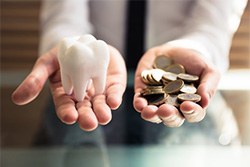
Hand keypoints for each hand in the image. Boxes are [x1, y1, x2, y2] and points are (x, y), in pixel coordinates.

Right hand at [12, 46, 126, 130]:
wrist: (84, 42)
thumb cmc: (63, 54)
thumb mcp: (47, 63)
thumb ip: (36, 79)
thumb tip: (17, 99)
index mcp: (66, 95)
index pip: (65, 107)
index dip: (67, 113)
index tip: (69, 117)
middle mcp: (83, 97)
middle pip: (84, 111)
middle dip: (87, 118)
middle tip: (89, 123)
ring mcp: (99, 92)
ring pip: (100, 105)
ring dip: (102, 112)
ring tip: (104, 117)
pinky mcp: (113, 85)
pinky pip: (114, 93)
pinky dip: (114, 98)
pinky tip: (114, 102)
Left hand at [133, 45, 220, 126]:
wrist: (175, 50)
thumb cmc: (195, 62)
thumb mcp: (207, 70)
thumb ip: (209, 85)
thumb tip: (205, 101)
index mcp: (191, 104)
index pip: (193, 114)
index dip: (191, 112)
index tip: (187, 106)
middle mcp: (174, 106)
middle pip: (172, 118)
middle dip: (168, 116)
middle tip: (166, 110)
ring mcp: (158, 101)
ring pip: (154, 114)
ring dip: (151, 115)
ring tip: (149, 111)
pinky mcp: (144, 92)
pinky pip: (140, 102)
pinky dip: (139, 104)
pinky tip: (139, 103)